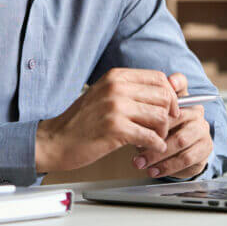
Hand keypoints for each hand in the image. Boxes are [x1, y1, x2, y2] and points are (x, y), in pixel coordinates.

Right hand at [35, 68, 179, 173]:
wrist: (56, 140)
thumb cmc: (81, 121)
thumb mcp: (105, 95)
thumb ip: (131, 91)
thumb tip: (167, 90)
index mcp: (115, 76)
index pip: (158, 78)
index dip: (170, 95)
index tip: (170, 109)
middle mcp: (116, 87)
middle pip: (163, 97)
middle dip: (168, 115)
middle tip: (161, 128)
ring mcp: (116, 107)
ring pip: (160, 117)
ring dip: (161, 132)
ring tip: (152, 140)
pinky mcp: (115, 129)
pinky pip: (150, 136)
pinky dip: (155, 145)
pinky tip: (148, 149)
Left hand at [132, 73, 212, 178]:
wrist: (182, 154)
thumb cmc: (164, 132)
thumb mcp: (152, 121)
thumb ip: (146, 114)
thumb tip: (131, 120)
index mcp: (183, 99)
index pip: (182, 85)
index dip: (176, 83)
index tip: (165, 87)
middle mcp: (196, 112)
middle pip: (178, 117)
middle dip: (155, 132)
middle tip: (136, 144)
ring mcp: (202, 129)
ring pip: (180, 141)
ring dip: (158, 154)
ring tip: (141, 162)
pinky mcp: (205, 148)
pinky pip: (186, 158)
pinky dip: (167, 166)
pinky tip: (154, 170)